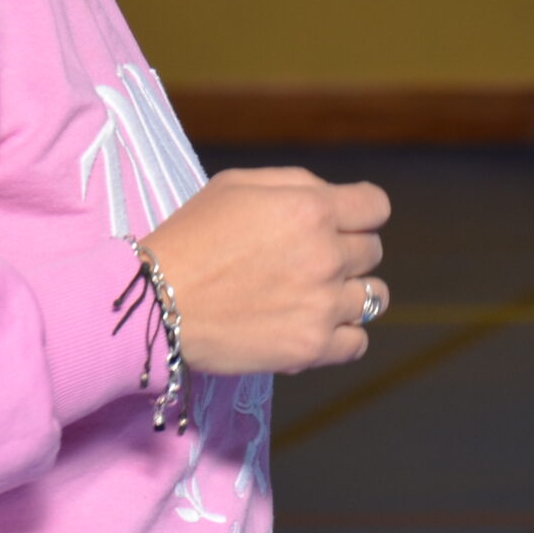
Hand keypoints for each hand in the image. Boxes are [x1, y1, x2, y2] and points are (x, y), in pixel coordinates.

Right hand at [140, 167, 391, 374]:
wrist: (157, 301)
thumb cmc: (192, 235)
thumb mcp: (237, 184)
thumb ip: (296, 184)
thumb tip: (334, 199)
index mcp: (311, 209)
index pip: (376, 206)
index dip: (360, 212)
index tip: (342, 222)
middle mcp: (326, 255)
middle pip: (372, 250)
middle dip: (347, 250)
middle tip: (308, 259)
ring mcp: (322, 305)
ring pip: (374, 296)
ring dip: (350, 292)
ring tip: (316, 295)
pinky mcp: (311, 348)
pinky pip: (359, 341)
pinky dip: (344, 334)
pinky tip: (316, 325)